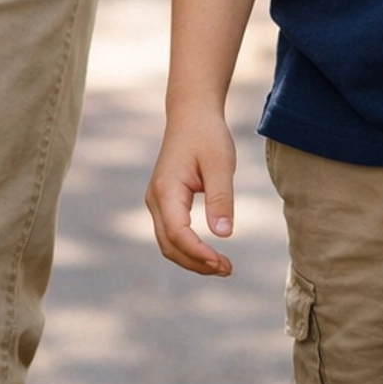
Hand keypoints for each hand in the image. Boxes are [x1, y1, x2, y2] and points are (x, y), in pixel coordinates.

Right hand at [146, 111, 236, 275]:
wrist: (191, 114)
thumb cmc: (207, 135)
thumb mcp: (220, 164)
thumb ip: (221, 198)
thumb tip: (223, 235)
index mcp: (166, 189)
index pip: (177, 233)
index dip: (198, 253)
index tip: (222, 263)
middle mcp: (155, 198)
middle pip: (169, 245)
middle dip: (197, 263)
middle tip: (227, 269)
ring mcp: (157, 201)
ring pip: (168, 243)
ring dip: (192, 259)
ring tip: (222, 266)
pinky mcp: (164, 201)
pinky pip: (171, 234)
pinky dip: (188, 248)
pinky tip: (209, 252)